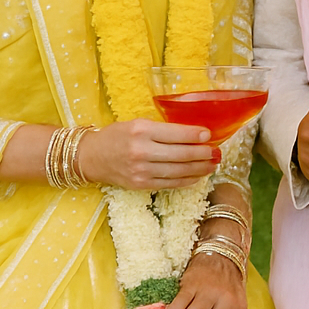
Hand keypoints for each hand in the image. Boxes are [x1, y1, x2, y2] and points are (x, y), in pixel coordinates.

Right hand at [79, 119, 218, 189]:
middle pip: (180, 154)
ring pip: (178, 171)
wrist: (91, 157)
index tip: (209, 135)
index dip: (196, 135)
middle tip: (217, 152)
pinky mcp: (140, 184)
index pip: (176, 134)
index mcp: (141, 130)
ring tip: (212, 165)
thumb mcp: (137, 123)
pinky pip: (169, 184)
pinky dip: (186, 180)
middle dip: (202, 154)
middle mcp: (141, 151)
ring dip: (199, 169)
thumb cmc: (116, 136)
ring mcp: (141, 170)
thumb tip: (192, 134)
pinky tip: (197, 176)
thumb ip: (161, 129)